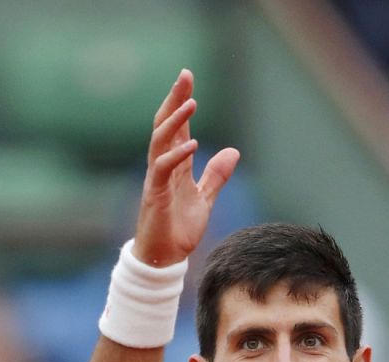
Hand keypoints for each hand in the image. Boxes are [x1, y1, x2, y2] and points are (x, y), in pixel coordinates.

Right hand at [133, 69, 240, 267]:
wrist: (164, 259)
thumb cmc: (178, 230)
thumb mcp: (204, 199)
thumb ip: (216, 176)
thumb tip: (233, 152)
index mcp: (174, 165)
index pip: (177, 127)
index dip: (181, 102)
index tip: (188, 78)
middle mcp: (162, 167)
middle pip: (165, 125)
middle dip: (174, 100)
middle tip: (185, 76)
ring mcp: (157, 179)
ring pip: (160, 141)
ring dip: (175, 121)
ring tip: (191, 102)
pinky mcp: (156, 195)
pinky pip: (163, 168)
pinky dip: (177, 155)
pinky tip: (192, 143)